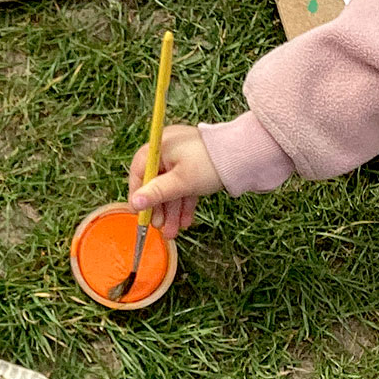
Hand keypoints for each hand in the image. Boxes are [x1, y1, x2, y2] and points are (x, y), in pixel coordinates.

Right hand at [124, 125, 223, 239]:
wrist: (245, 156)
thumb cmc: (210, 164)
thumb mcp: (181, 182)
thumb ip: (156, 193)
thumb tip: (134, 203)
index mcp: (160, 147)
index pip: (139, 171)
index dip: (138, 194)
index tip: (139, 213)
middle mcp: (168, 149)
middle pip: (156, 181)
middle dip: (159, 207)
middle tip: (160, 227)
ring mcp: (182, 157)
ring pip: (172, 187)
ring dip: (172, 210)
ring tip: (173, 231)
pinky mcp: (195, 165)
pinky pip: (184, 185)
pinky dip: (184, 202)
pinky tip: (186, 221)